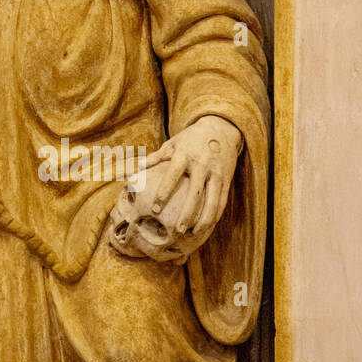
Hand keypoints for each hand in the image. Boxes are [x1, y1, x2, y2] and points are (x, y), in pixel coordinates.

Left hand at [144, 115, 242, 241]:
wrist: (221, 128)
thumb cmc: (191, 138)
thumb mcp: (173, 143)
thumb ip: (156, 157)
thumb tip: (136, 170)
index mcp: (185, 155)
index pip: (173, 175)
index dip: (164, 192)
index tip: (154, 208)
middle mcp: (202, 164)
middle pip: (195, 193)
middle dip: (187, 213)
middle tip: (177, 231)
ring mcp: (216, 173)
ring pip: (212, 200)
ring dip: (204, 219)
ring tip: (194, 233)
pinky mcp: (226, 178)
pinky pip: (222, 200)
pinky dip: (215, 214)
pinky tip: (207, 226)